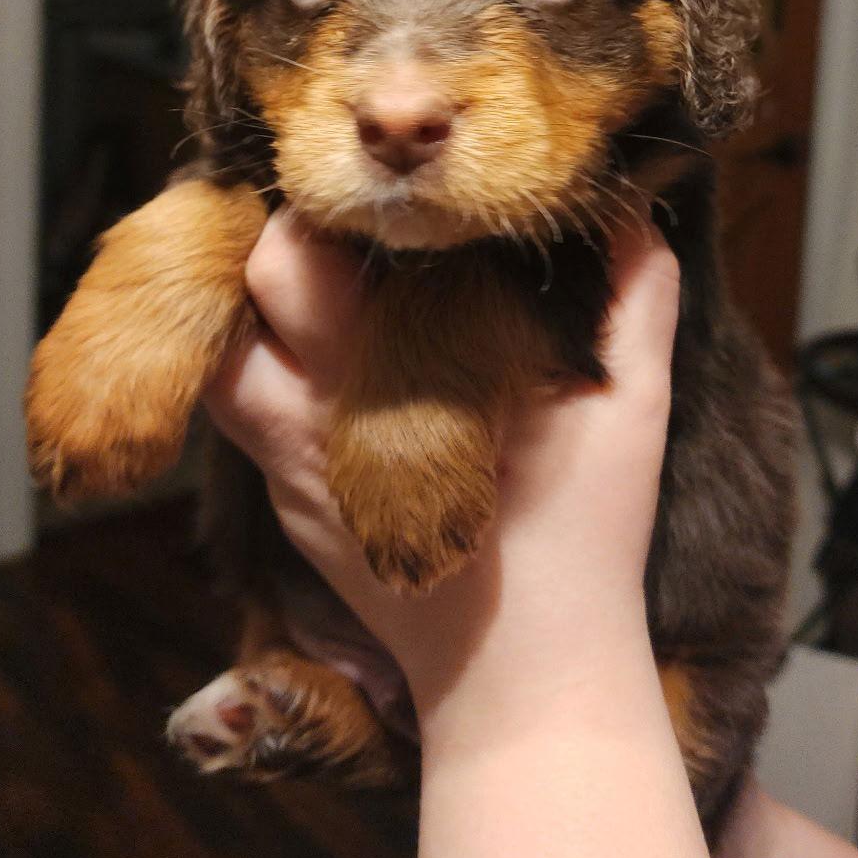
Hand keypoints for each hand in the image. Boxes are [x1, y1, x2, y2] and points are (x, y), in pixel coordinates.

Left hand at [201, 209, 679, 737]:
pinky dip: (261, 369)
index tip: (378, 178)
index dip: (330, 201)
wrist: (523, 679)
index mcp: (398, 373)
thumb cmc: (584, 537)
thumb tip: (633, 205)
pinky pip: (241, 414)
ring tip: (315, 280)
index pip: (308, 255)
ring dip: (254, 306)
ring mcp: (290, 465)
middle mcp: (320, 412)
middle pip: (253, 283)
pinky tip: (317, 355)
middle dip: (286, 234)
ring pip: (221, 352)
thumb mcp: (631, 408)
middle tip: (346, 218)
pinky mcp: (285, 504)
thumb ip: (637, 296)